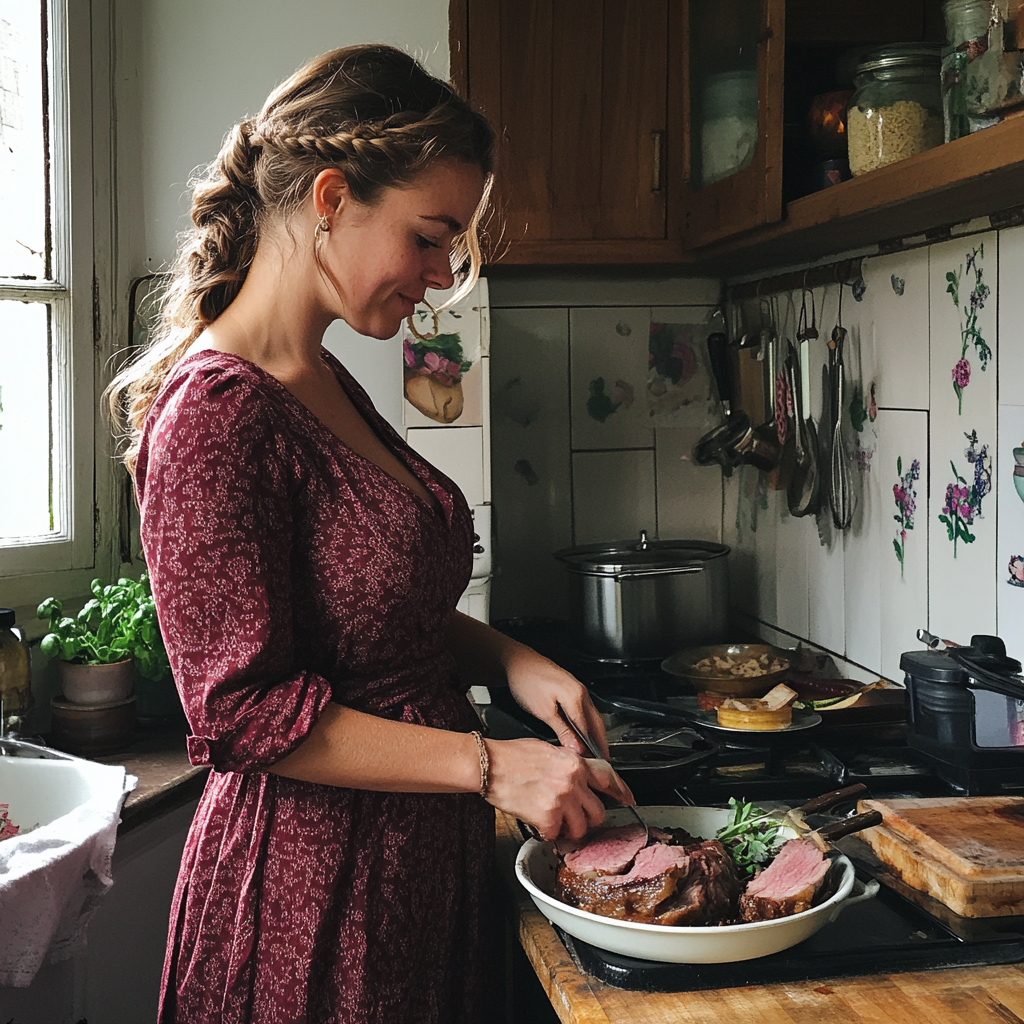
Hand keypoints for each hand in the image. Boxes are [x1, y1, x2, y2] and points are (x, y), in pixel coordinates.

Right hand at [484, 737, 631, 840]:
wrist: (488, 765)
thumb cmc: (511, 756)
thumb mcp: (547, 750)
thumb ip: (568, 764)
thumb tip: (576, 775)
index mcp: (574, 763)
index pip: (608, 778)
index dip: (621, 791)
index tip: (628, 799)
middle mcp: (572, 781)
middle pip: (598, 811)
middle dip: (587, 818)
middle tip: (574, 817)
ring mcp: (561, 799)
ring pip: (581, 828)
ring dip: (569, 829)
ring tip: (555, 821)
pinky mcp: (547, 816)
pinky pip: (556, 835)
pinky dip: (547, 833)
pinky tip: (538, 823)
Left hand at [505, 645, 613, 760]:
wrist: (517, 661)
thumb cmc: (526, 681)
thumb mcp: (543, 711)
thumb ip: (562, 730)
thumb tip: (576, 748)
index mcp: (576, 698)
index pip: (590, 730)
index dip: (594, 749)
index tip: (597, 763)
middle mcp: (581, 693)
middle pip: (597, 723)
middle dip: (601, 743)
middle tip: (603, 762)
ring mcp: (578, 690)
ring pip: (592, 717)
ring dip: (596, 734)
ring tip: (594, 752)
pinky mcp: (572, 690)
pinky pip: (585, 711)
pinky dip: (587, 725)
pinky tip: (583, 733)